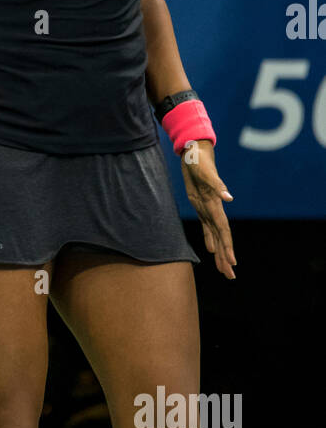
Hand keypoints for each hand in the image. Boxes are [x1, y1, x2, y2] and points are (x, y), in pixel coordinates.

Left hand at [179, 140, 235, 279]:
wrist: (195, 151)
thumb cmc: (199, 159)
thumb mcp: (205, 171)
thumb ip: (216, 184)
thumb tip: (229, 198)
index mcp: (215, 205)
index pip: (224, 230)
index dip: (228, 247)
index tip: (232, 262)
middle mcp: (214, 209)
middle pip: (222, 238)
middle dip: (226, 257)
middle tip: (230, 276)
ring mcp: (208, 208)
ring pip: (216, 236)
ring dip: (220, 253)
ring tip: (224, 270)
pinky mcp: (201, 206)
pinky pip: (207, 228)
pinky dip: (210, 240)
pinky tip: (211, 252)